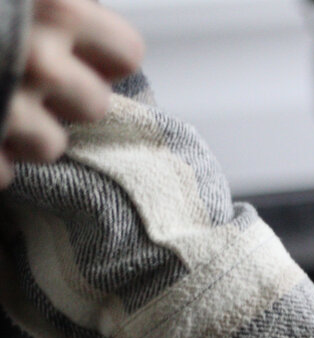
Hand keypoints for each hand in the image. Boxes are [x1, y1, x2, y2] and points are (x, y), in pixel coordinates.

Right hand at [0, 0, 144, 185]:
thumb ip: (67, 8)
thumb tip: (97, 14)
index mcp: (58, 7)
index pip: (127, 54)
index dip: (104, 58)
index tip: (85, 57)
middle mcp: (39, 59)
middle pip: (94, 105)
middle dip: (66, 98)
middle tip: (31, 79)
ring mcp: (10, 109)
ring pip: (51, 145)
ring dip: (27, 132)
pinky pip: (5, 171)